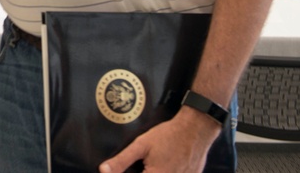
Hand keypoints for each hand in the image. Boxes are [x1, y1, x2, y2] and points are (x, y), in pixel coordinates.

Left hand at [99, 108, 220, 172]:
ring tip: (151, 163)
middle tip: (143, 163)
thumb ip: (122, 160)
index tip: (133, 168)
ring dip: (153, 171)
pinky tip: (165, 163)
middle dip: (140, 172)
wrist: (196, 130)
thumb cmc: (168, 136)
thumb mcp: (141, 145)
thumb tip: (103, 170)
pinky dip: (166, 171)